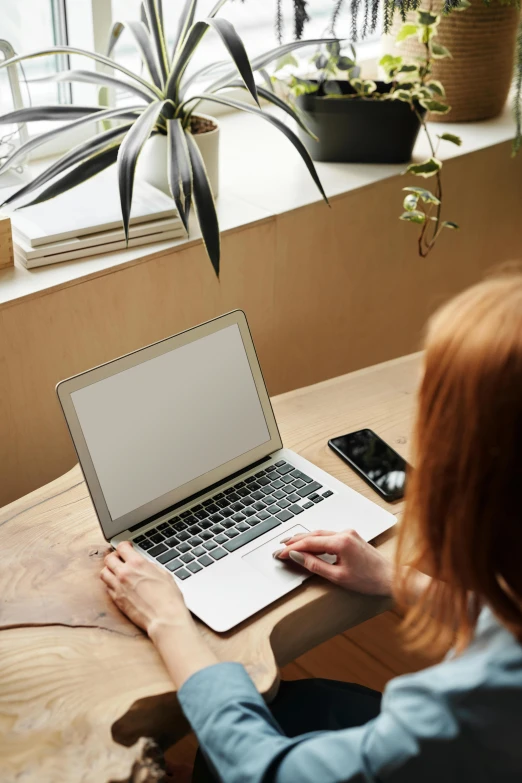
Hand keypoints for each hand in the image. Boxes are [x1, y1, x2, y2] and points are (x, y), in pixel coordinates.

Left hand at [101, 542, 218, 688]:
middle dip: (114, 557)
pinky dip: (111, 584)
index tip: (126, 547)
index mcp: (137, 564)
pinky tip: (119, 585)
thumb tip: (143, 564)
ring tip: (116, 572)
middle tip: (119, 559)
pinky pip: (108, 588)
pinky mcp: (117, 600)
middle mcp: (124, 573)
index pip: (122, 547)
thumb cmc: (169, 597)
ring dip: (109, 570)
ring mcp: (118, 587)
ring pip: (104, 573)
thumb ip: (148, 566)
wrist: (164, 618)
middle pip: (109, 559)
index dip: (123, 545)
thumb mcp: (163, 573)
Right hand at [274, 529, 393, 595]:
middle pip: (313, 534)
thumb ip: (315, 565)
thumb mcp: (338, 577)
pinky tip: (309, 544)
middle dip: (295, 541)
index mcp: (341, 542)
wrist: (391, 577)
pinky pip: (328, 535)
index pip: (309, 543)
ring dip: (304, 539)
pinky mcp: (352, 536)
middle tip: (280, 547)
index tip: (280, 554)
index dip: (292, 549)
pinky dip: (316, 540)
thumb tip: (298, 557)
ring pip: (320, 533)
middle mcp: (344, 533)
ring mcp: (349, 533)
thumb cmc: (368, 580)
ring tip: (290, 544)